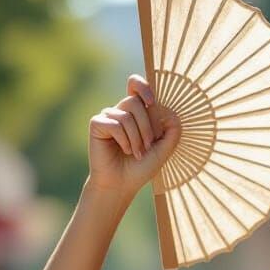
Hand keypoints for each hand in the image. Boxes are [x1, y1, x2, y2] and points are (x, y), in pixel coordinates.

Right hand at [87, 73, 180, 195]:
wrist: (121, 184)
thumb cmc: (141, 167)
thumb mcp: (164, 149)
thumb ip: (172, 131)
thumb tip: (171, 112)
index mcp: (136, 112)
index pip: (135, 85)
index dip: (143, 86)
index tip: (152, 102)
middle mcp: (120, 110)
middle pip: (136, 102)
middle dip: (146, 126)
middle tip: (148, 146)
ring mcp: (108, 116)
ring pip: (127, 114)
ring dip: (137, 138)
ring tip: (137, 153)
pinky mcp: (97, 124)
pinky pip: (115, 124)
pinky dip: (124, 140)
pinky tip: (124, 151)